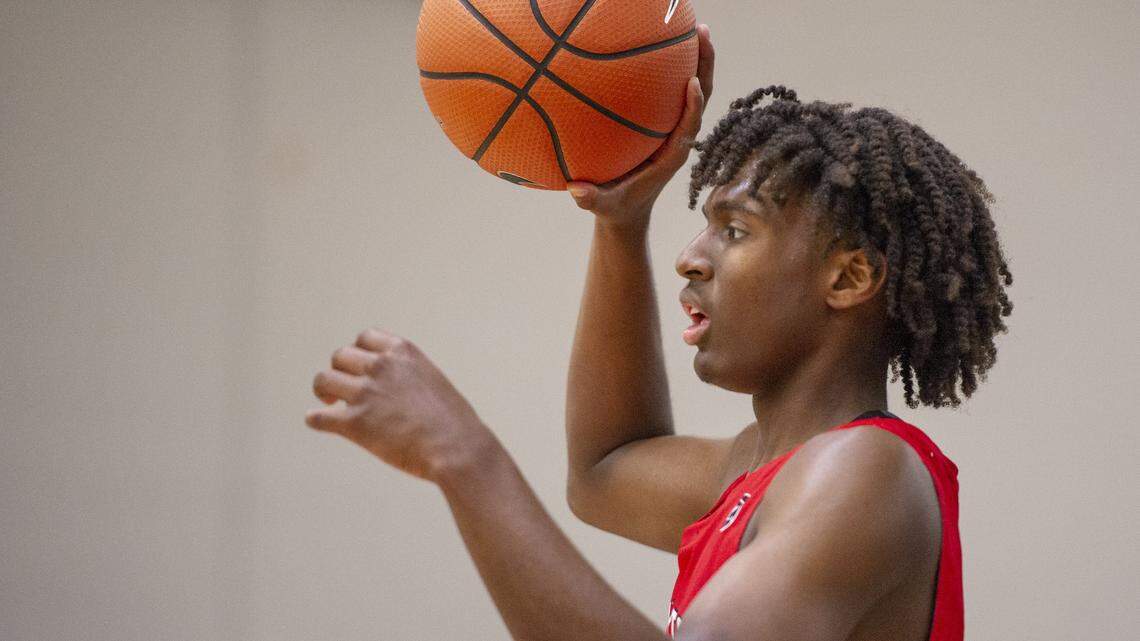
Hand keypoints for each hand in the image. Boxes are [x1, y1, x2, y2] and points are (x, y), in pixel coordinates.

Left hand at [305, 327, 493, 482]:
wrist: (458, 448)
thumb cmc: (453, 421)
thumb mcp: (432, 381)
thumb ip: (407, 376)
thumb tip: (389, 390)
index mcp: (402, 352)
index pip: (364, 338)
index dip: (358, 352)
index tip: (360, 367)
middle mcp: (380, 366)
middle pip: (340, 356)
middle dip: (339, 371)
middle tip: (341, 390)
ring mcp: (365, 393)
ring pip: (323, 381)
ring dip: (323, 391)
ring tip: (330, 404)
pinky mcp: (355, 423)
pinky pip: (319, 417)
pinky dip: (315, 419)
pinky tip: (317, 422)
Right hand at [567, 23, 714, 229]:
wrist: (627, 210)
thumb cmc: (616, 206)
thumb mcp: (602, 206)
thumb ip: (591, 200)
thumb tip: (576, 191)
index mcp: (671, 156)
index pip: (689, 127)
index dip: (694, 105)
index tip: (693, 82)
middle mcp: (679, 138)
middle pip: (701, 97)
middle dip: (705, 65)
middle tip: (700, 32)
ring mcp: (675, 128)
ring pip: (694, 89)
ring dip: (698, 59)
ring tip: (694, 27)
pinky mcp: (667, 124)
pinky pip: (677, 91)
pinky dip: (678, 67)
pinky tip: (667, 45)